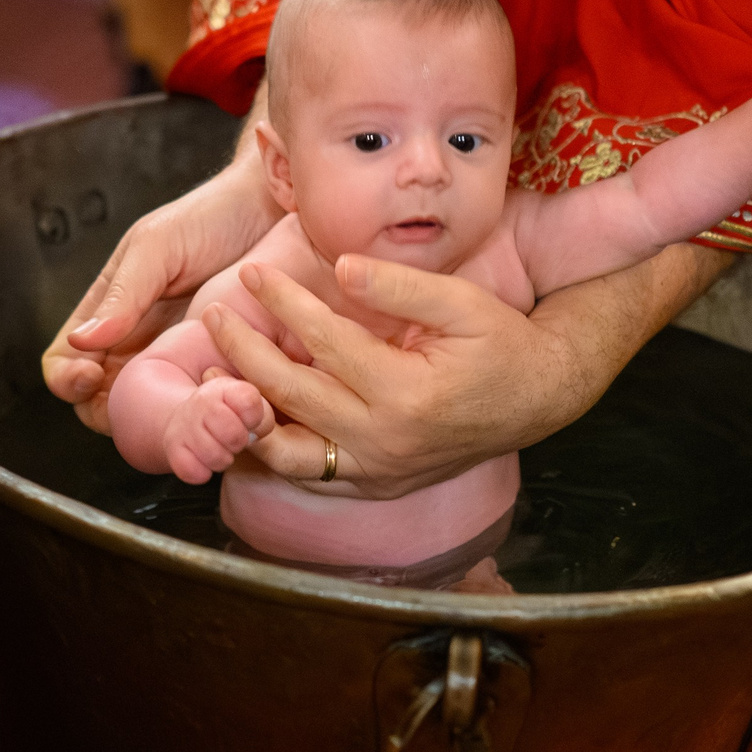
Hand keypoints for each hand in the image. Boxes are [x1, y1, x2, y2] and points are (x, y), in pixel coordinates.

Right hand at [42, 147, 282, 434]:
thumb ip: (123, 294)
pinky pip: (197, 409)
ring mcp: (175, 364)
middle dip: (111, 415)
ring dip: (157, 424)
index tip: (89, 376)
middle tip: (141, 409)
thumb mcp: (157, 248)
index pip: (63, 364)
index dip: (66, 380)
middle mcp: (135, 347)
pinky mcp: (215, 374)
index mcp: (107, 316)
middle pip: (101, 404)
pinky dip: (199, 416)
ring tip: (181, 410)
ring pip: (150, 417)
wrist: (273, 211)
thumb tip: (83, 342)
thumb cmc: (210, 219)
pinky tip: (214, 407)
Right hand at [162, 374, 272, 483]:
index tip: (249, 421)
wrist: (188, 418)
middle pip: (233, 434)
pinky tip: (203, 462)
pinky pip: (192, 470)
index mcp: (226, 387)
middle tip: (235, 439)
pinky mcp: (172, 446)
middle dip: (239, 442)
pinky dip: (201, 472)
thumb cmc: (229, 414)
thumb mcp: (250, 406)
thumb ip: (264, 416)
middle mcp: (202, 401)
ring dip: (222, 459)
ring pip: (214, 456)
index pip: (249, 402)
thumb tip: (255, 434)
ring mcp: (184, 423)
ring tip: (221, 449)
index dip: (255, 419)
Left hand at [201, 250, 711, 498]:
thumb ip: (401, 287)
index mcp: (407, 395)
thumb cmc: (503, 344)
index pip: (326, 343)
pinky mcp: (374, 483)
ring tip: (214, 378)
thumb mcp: (464, 303)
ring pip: (289, 453)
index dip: (285, 304)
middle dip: (245, 353)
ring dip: (245, 415)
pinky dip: (274, 448)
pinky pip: (310, 473)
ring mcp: (377, 471)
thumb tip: (342, 268)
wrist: (538, 399)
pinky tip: (250, 415)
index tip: (255, 273)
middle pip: (293, 397)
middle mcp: (384, 443)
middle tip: (213, 318)